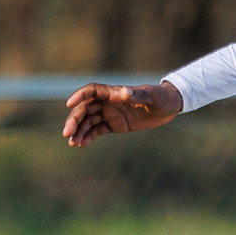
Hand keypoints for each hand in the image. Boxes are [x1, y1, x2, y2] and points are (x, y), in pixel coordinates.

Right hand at [62, 81, 182, 145]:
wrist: (168, 107)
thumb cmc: (161, 98)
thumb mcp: (152, 97)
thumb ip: (138, 95)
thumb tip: (123, 92)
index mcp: (114, 92)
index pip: (91, 91)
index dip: (79, 96)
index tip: (69, 104)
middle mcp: (108, 102)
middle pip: (85, 108)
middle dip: (74, 120)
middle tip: (67, 134)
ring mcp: (110, 114)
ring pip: (88, 121)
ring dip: (78, 131)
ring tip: (72, 143)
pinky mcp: (114, 125)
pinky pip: (97, 130)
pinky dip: (88, 136)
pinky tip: (81, 144)